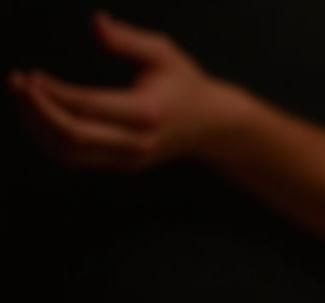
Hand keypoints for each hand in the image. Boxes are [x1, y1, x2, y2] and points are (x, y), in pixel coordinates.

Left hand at [6, 11, 242, 170]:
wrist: (212, 126)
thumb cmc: (185, 83)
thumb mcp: (163, 53)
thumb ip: (128, 39)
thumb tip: (95, 23)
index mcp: (147, 112)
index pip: (88, 106)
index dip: (53, 93)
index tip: (30, 74)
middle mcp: (137, 142)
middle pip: (73, 136)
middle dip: (37, 112)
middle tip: (17, 85)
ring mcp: (129, 159)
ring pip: (69, 154)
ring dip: (37, 128)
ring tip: (23, 99)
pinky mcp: (122, 165)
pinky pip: (75, 160)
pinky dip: (49, 140)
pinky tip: (38, 116)